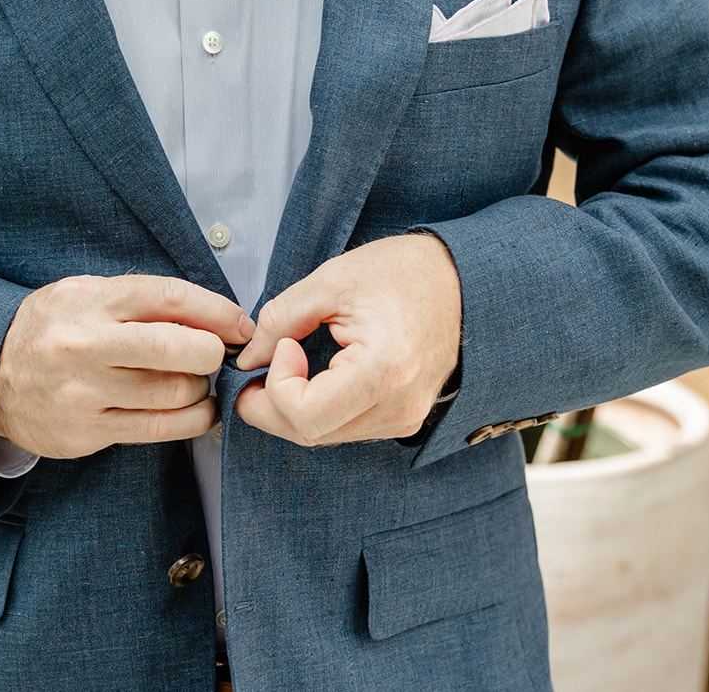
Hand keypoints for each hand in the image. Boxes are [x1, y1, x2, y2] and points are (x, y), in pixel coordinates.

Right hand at [0, 274, 252, 458]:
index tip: (240, 324)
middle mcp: (85, 345)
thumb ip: (142, 300)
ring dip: (201, 388)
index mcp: (89, 301)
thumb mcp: (86, 294)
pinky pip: (160, 429)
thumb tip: (217, 315)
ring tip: (196, 381)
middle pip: (179, 349)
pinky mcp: (88, 432)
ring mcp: (85, 393)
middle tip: (216, 355)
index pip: (170, 299)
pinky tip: (197, 409)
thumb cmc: (52, 329)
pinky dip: (193, 419)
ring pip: (175, 392)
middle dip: (212, 353)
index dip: (218, 312)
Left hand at [234, 234, 460, 445]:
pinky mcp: (404, 418)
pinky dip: (317, 409)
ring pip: (324, 436)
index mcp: (384, 370)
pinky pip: (345, 428)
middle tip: (251, 374)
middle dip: (269, 407)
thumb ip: (280, 320)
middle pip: (310, 433)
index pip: (306, 415)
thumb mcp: (331, 281)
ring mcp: (404, 417)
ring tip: (286, 366)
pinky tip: (312, 378)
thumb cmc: (405, 273)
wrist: (461, 280)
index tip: (283, 346)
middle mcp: (398, 406)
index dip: (277, 386)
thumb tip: (248, 358)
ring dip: (292, 409)